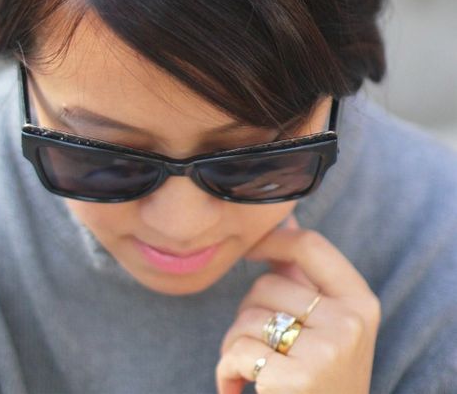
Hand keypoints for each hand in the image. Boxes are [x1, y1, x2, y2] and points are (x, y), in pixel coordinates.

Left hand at [215, 215, 380, 393]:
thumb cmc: (320, 379)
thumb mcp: (327, 325)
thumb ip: (306, 275)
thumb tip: (285, 212)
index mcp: (360, 302)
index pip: (309, 245)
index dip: (272, 239)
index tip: (248, 249)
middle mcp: (350, 323)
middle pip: (267, 283)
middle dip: (249, 312)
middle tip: (263, 348)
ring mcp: (328, 351)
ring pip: (247, 317)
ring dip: (234, 345)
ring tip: (253, 371)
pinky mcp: (299, 380)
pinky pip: (239, 351)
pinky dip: (226, 372)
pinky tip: (238, 390)